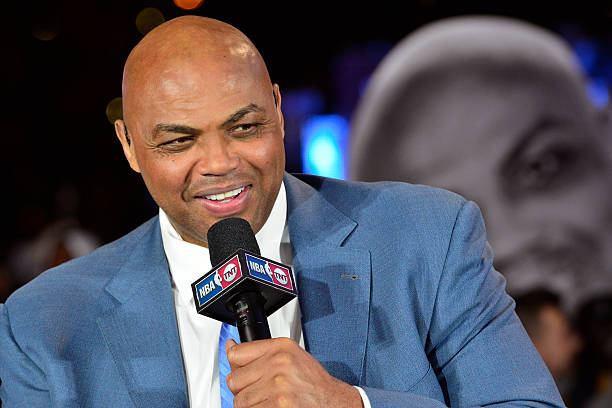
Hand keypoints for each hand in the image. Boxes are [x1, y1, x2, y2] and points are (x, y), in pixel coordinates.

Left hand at [225, 337, 363, 407]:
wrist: (333, 402)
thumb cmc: (312, 382)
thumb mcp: (290, 357)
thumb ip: (259, 353)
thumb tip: (230, 346)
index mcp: (280, 348)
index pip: (237, 354)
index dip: (236, 366)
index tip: (240, 371)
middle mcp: (279, 364)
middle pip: (234, 381)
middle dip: (243, 390)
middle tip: (260, 392)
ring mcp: (278, 387)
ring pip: (240, 401)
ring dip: (251, 405)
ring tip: (268, 402)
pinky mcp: (278, 407)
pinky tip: (272, 407)